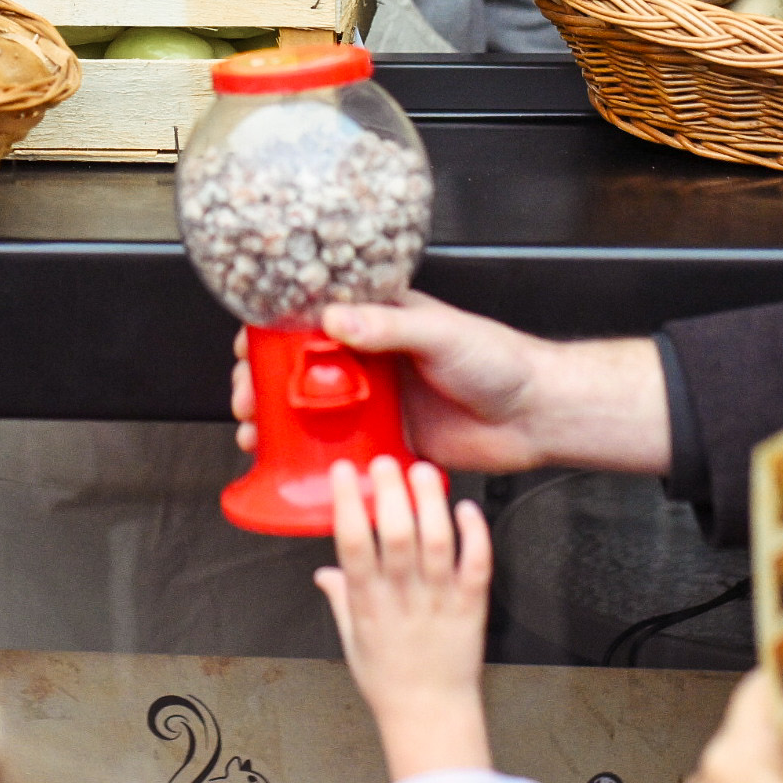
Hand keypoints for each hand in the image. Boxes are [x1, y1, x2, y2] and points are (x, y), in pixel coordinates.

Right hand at [230, 294, 671, 476]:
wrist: (535, 415)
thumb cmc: (499, 361)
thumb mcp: (440, 333)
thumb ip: (388, 326)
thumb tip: (333, 318)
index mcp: (380, 321)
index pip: (313, 319)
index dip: (275, 334)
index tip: (249, 349)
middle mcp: (371, 360)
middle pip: (301, 370)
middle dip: (264, 384)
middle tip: (246, 400)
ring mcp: (376, 402)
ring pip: (313, 411)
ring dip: (279, 422)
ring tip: (256, 434)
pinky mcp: (387, 441)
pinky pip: (341, 448)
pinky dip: (313, 457)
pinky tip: (291, 464)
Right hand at [314, 457, 493, 781]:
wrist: (431, 716)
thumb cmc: (388, 680)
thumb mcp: (352, 640)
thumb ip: (340, 599)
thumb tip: (322, 572)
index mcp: (367, 604)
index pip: (351, 545)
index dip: (347, 504)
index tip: (344, 471)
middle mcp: (402, 599)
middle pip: (395, 537)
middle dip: (389, 493)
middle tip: (385, 460)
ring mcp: (439, 602)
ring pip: (437, 543)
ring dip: (430, 504)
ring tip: (423, 471)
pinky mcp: (472, 608)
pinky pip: (477, 564)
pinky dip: (475, 534)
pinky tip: (466, 508)